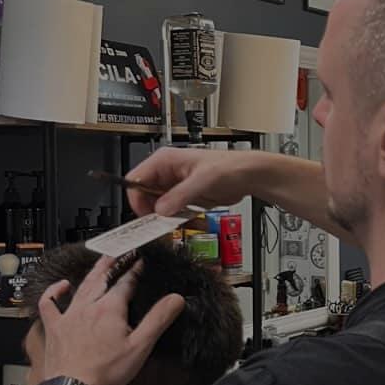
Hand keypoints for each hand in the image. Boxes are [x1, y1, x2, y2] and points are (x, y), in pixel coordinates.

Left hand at [36, 257, 184, 384]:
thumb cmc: (105, 372)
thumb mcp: (140, 347)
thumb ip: (158, 320)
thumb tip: (176, 299)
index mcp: (110, 309)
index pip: (126, 282)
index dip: (135, 270)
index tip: (141, 261)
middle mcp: (88, 306)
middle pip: (102, 277)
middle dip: (113, 263)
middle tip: (120, 252)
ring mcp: (69, 315)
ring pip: (82, 286)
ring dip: (93, 272)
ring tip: (101, 262)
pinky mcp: (55, 327)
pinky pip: (50, 303)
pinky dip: (54, 291)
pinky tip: (61, 286)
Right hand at [126, 147, 256, 217]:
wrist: (248, 176)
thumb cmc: (230, 167)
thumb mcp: (203, 180)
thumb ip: (180, 196)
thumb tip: (161, 210)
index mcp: (165, 160)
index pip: (136, 179)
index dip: (137, 199)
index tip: (144, 216)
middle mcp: (166, 172)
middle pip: (144, 196)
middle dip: (151, 211)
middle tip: (161, 223)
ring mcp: (174, 186)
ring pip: (156, 206)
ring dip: (164, 217)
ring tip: (178, 219)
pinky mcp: (183, 198)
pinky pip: (170, 212)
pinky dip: (175, 219)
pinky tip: (186, 219)